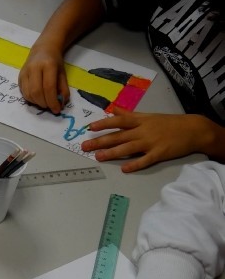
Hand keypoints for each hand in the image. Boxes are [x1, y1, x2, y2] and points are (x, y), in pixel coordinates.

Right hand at [18, 39, 69, 114]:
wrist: (43, 50)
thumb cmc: (55, 62)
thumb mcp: (63, 74)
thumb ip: (63, 90)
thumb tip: (60, 105)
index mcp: (48, 65)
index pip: (49, 87)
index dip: (52, 101)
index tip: (57, 110)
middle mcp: (34, 67)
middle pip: (36, 92)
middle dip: (44, 103)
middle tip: (50, 106)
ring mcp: (25, 72)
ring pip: (28, 94)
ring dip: (37, 102)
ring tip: (44, 102)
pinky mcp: (19, 76)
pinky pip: (23, 92)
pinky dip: (31, 99)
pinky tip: (37, 97)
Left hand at [82, 107, 214, 172]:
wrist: (193, 129)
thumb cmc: (169, 123)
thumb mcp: (148, 115)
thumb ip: (130, 115)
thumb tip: (114, 110)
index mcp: (140, 120)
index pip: (118, 121)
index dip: (103, 124)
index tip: (90, 127)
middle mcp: (143, 130)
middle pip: (118, 136)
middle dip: (100, 141)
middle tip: (85, 146)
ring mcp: (151, 142)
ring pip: (128, 148)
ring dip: (112, 153)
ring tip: (98, 157)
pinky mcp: (159, 153)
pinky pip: (145, 160)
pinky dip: (135, 164)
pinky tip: (124, 169)